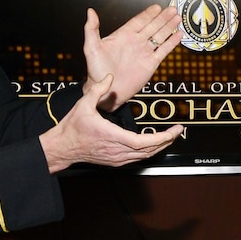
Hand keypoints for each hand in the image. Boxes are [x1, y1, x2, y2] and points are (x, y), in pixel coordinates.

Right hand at [39, 76, 184, 172]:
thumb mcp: (83, 104)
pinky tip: (155, 144)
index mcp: (112, 136)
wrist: (63, 147)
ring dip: (160, 147)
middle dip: (167, 140)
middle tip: (178, 131)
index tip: (174, 131)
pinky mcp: (116, 162)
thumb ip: (98, 90)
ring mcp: (117, 158)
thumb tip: (109, 77)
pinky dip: (149, 151)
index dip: (162, 138)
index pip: (143, 142)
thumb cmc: (72, 128)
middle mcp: (117, 150)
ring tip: (170, 136)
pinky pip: (138, 158)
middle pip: (150, 150)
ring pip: (145, 156)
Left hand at [82, 5, 181, 107]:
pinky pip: (163, 51)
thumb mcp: (91, 47)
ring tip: (177, 18)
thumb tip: (90, 12)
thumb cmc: (96, 70)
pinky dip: (172, 43)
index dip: (148, 14)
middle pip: (152, 26)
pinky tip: (178, 35)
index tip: (157, 7)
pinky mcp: (151, 64)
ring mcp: (144, 53)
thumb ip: (91, 29)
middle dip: (163, 18)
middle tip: (172, 9)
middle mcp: (135, 43)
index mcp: (123, 36)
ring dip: (168, 27)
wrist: (106, 91)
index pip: (138, 21)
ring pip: (160, 36)